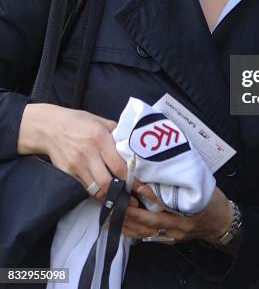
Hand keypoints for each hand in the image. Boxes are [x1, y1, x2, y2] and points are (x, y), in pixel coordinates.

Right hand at [17, 103, 153, 204]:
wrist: (51, 127)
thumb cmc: (81, 122)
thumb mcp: (101, 122)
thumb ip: (118, 135)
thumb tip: (135, 148)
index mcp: (100, 137)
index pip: (119, 165)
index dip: (132, 179)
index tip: (143, 189)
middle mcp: (88, 152)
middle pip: (107, 182)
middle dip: (121, 192)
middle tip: (132, 198)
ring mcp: (76, 165)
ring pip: (96, 190)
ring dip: (109, 196)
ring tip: (120, 199)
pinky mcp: (68, 174)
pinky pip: (85, 190)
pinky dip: (96, 194)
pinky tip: (104, 194)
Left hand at [121, 186, 232, 243]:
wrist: (222, 221)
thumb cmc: (212, 200)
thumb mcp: (201, 184)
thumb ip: (181, 178)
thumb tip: (161, 163)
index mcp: (188, 208)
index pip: (163, 202)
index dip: (147, 195)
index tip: (132, 186)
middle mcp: (179, 224)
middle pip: (150, 220)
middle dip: (130, 213)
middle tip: (113, 203)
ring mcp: (174, 234)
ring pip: (146, 232)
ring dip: (128, 224)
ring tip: (110, 216)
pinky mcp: (170, 239)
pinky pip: (149, 237)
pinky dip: (134, 232)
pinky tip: (123, 227)